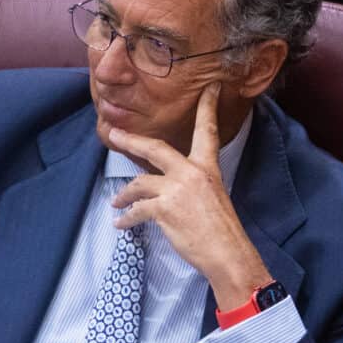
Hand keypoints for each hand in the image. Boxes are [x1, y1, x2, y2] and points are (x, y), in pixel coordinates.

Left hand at [107, 84, 270, 307]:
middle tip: (114, 133)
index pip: (207, 131)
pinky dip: (126, 218)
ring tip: (117, 201)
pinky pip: (136, 210)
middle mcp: (192, 173)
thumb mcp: (214, 198)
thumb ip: (193, 185)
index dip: (207, 108)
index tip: (210, 89)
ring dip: (124, 194)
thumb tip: (168, 185)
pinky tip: (120, 224)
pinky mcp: (164, 208)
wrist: (228, 253)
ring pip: (139, 183)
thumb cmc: (223, 231)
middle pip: (155, 148)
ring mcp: (177, 189)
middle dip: (131, 141)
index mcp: (208, 168)